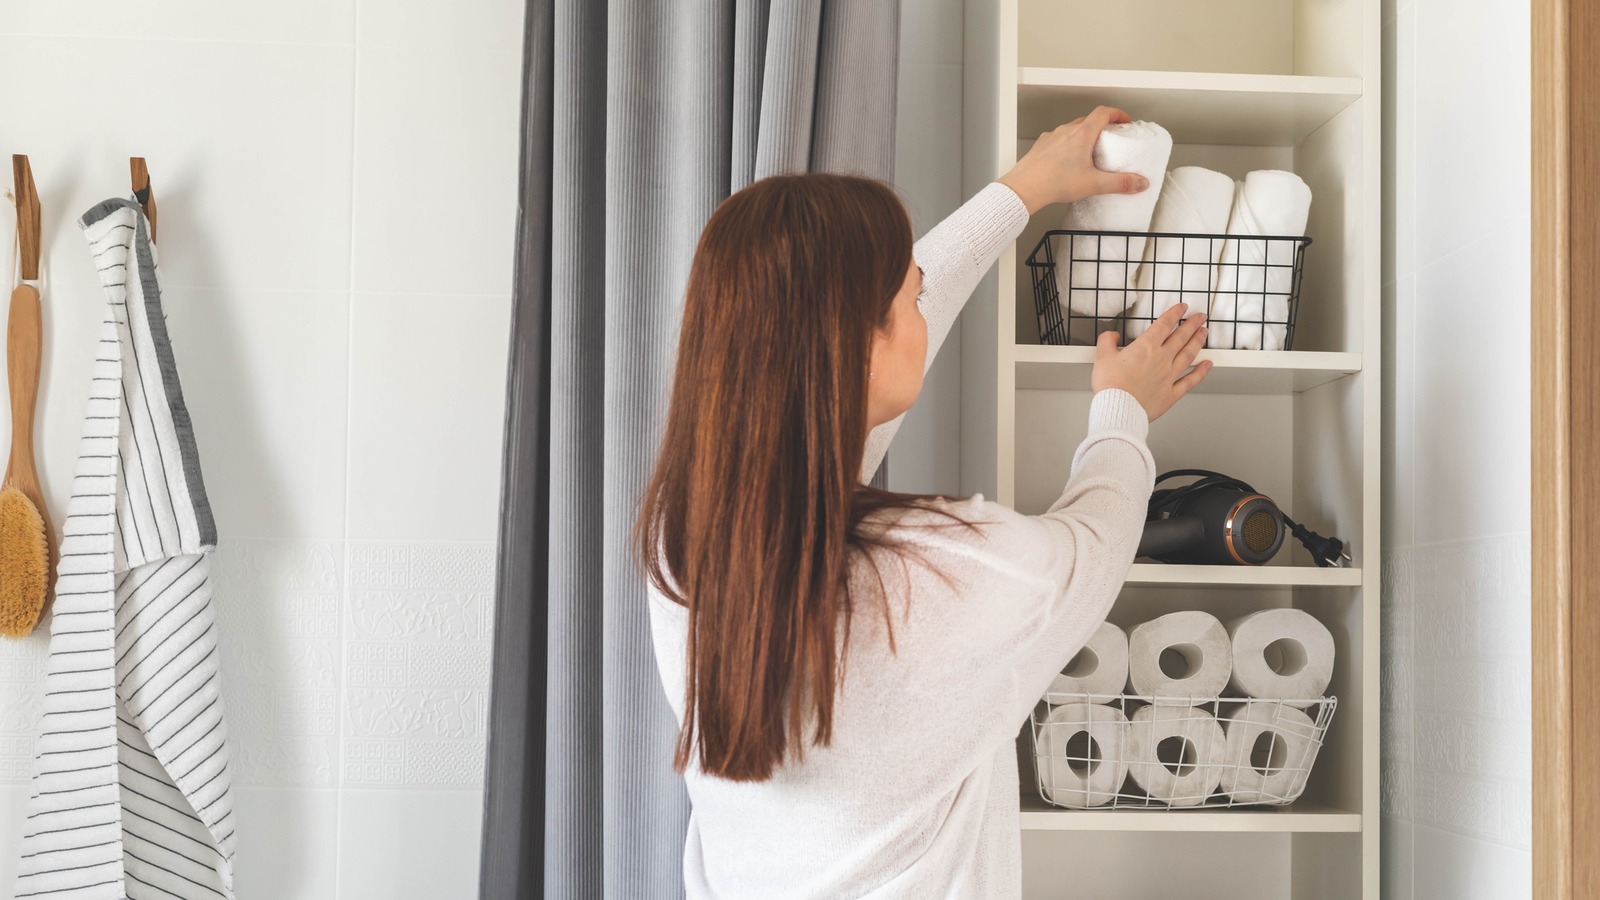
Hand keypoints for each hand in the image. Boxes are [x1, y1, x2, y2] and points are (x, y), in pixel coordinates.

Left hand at [997, 106, 1149, 214]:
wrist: (1024, 188)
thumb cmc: (1054, 182)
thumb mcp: (1093, 184)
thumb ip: (1119, 183)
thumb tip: (1139, 183)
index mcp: (1082, 134)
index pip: (1103, 113)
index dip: (1117, 113)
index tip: (1124, 120)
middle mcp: (1065, 131)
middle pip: (1088, 119)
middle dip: (1101, 125)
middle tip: (1109, 137)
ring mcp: (1051, 138)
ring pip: (1071, 129)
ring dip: (1083, 134)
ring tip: (1089, 150)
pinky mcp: (1040, 147)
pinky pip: (1057, 139)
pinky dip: (1066, 144)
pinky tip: (1067, 160)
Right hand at [1090, 304, 1212, 421]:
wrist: (1118, 409)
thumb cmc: (1111, 386)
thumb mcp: (1102, 357)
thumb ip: (1107, 341)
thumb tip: (1112, 336)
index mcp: (1146, 347)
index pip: (1164, 324)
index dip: (1175, 313)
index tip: (1182, 307)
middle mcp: (1161, 359)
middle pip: (1181, 337)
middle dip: (1193, 324)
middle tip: (1200, 317)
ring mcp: (1169, 376)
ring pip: (1188, 354)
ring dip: (1198, 341)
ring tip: (1204, 333)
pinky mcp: (1171, 393)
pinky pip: (1190, 381)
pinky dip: (1200, 372)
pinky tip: (1207, 365)